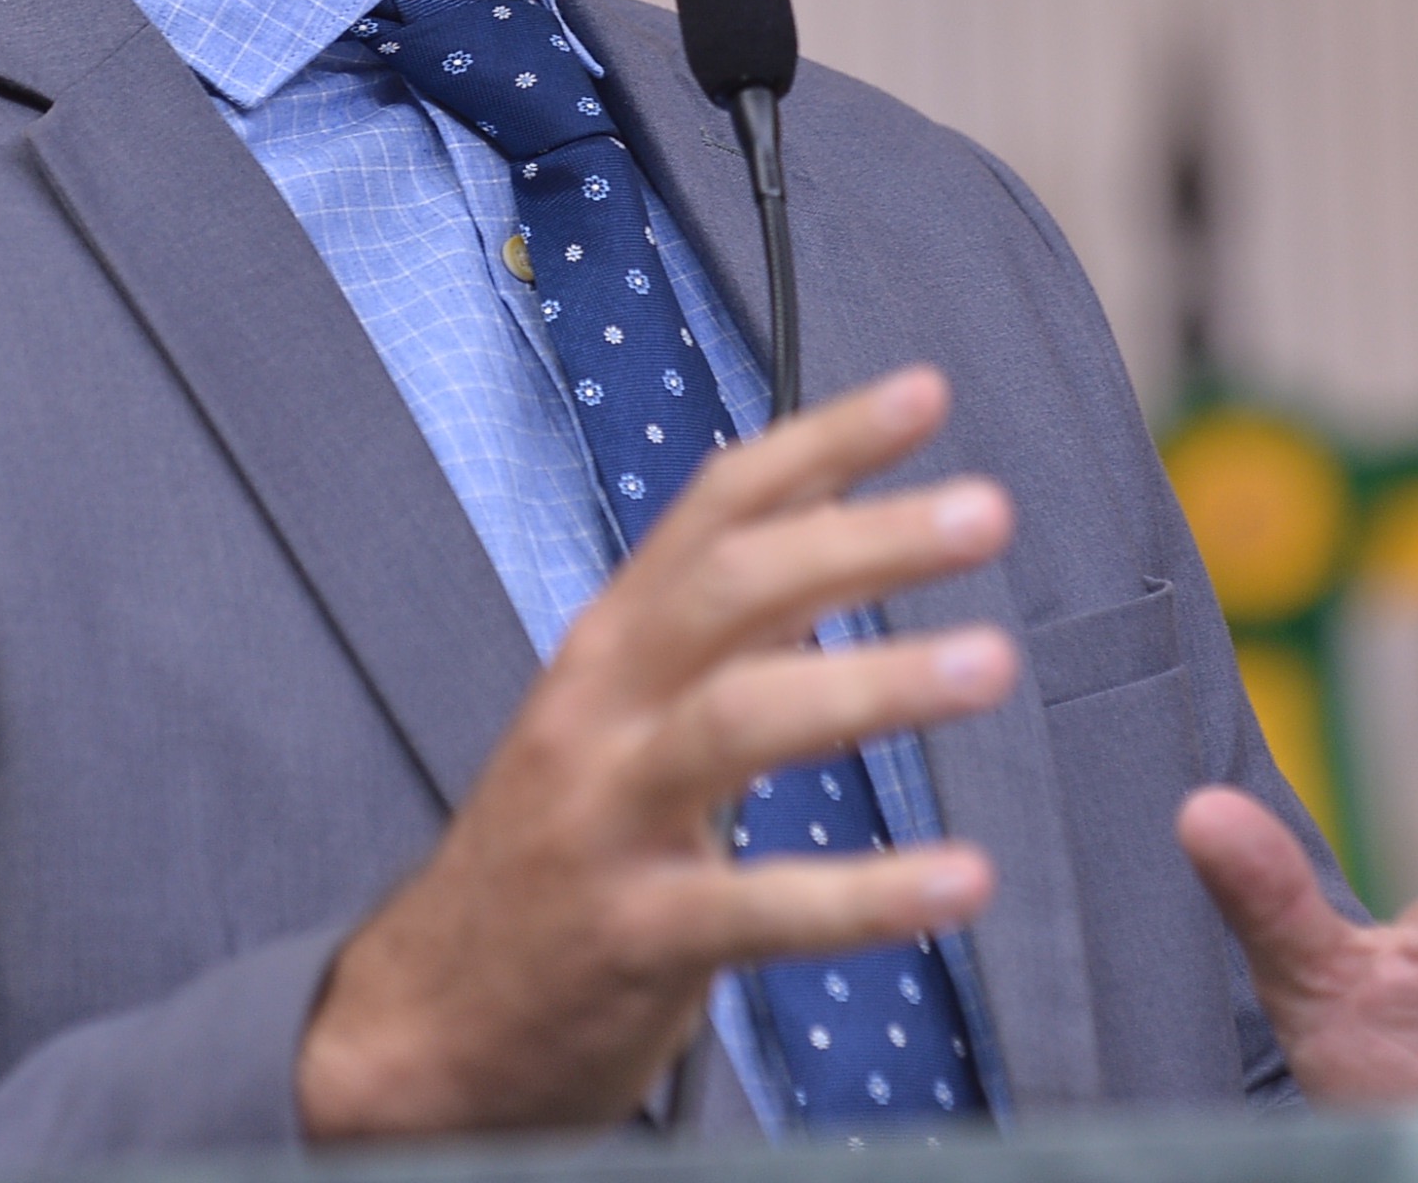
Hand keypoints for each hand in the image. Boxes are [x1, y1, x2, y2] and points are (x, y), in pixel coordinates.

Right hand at [296, 366, 1018, 1138]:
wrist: (424, 1023)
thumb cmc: (547, 860)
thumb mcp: (613, 719)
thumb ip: (713, 633)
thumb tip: (823, 530)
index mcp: (606, 648)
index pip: (714, 511)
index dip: (819, 444)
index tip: (922, 395)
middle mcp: (600, 711)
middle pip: (733, 589)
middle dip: (864, 538)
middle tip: (986, 510)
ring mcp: (608, 818)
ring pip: (741, 718)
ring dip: (876, 680)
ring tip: (993, 661)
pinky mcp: (633, 935)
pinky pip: (760, 908)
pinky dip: (868, 892)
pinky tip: (961, 879)